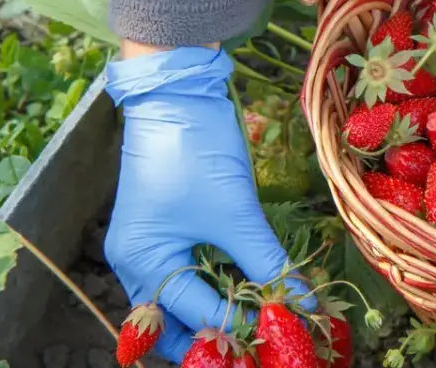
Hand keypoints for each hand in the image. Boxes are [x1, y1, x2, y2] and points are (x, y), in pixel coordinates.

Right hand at [103, 45, 314, 361]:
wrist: (177, 92)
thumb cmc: (194, 149)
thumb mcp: (235, 212)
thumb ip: (267, 263)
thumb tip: (302, 303)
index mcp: (142, 261)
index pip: (194, 313)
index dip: (240, 327)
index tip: (283, 337)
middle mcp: (134, 262)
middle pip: (169, 323)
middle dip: (211, 340)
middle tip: (257, 351)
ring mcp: (146, 246)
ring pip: (175, 304)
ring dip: (210, 320)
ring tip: (254, 332)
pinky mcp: (163, 231)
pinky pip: (182, 276)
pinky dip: (209, 291)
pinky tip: (241, 299)